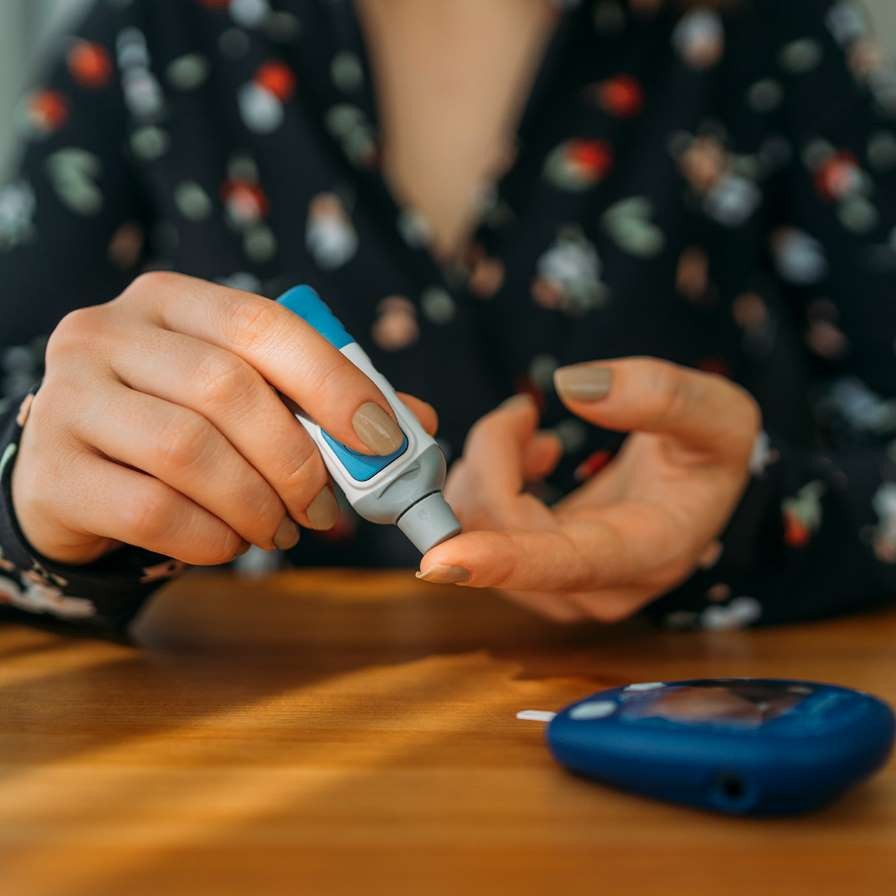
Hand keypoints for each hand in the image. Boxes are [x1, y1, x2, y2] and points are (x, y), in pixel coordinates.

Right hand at [13, 273, 435, 565]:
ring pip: (188, 452)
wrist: (77, 476)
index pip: (262, 324)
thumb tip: (418, 423)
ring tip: (282, 531)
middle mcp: (107, 333)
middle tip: (327, 508)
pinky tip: (230, 544)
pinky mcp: (51, 471)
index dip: (332, 382)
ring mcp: (67, 399)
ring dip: (258, 505)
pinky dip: (212, 538)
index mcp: (169, 301)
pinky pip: (152, 510)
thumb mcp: (248, 399)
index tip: (382, 438)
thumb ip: (325, 403)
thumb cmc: (180, 428)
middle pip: (226, 389)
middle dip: (297, 460)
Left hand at [417, 358, 758, 621]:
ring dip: (485, 466)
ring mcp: (559, 585)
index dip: (503, 561)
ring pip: (478, 531)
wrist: (698, 484)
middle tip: (522, 413)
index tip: (440, 561)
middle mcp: (597, 585)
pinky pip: (479, 529)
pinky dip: (486, 479)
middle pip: (503, 532)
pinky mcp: (534, 569)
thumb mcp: (719, 413)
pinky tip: (525, 455)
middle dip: (491, 459)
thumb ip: (662, 395)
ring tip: (527, 430)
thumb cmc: (713, 453)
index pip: (566, 565)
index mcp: (646, 552)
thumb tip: (572, 386)